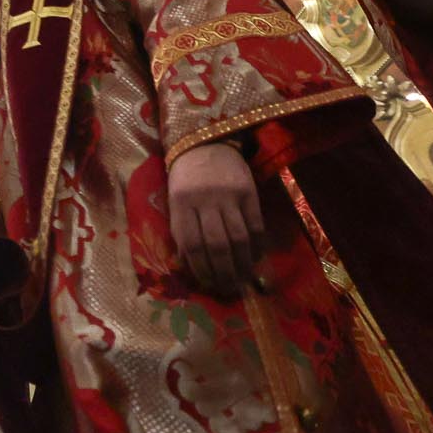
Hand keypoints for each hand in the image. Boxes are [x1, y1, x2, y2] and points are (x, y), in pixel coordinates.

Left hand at [168, 141, 265, 296]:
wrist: (205, 144)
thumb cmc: (186, 178)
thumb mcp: (174, 201)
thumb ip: (180, 229)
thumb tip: (188, 264)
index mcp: (181, 203)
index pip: (191, 244)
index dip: (201, 270)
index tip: (208, 284)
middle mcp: (204, 200)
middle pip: (216, 245)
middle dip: (223, 272)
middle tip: (228, 288)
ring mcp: (228, 195)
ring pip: (238, 238)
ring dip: (242, 264)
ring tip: (242, 279)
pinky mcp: (248, 191)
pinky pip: (256, 225)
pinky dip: (257, 246)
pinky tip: (255, 259)